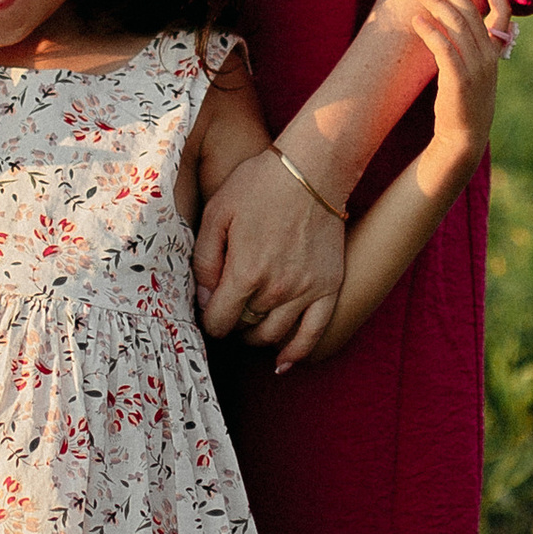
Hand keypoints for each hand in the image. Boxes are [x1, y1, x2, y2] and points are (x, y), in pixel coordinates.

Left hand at [193, 147, 345, 363]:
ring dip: (257, 336)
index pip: (219, 320)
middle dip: (232, 324)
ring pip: (274, 335)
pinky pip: (314, 334)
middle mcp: (276, 289)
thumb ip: (204, 261)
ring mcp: (306, 291)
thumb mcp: (217, 214)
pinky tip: (282, 362)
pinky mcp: (330, 288)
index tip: (209, 309)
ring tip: (250, 322)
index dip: (209, 319)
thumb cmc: (259, 186)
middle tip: (229, 309)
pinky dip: (297, 353)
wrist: (312, 170)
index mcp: (245, 272)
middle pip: (245, 329)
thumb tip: (202, 299)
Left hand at [407, 0, 507, 179]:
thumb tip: (451, 21)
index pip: (502, 14)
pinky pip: (443, 47)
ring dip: (436, 3)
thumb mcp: (475, 70)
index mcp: (494, 52)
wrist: (464, 136)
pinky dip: (430, 30)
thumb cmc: (464, 101)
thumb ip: (470, 46)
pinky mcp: (458, 78)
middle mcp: (488, 56)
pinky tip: (417, 20)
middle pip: (469, 12)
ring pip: (455, 25)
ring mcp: (475, 67)